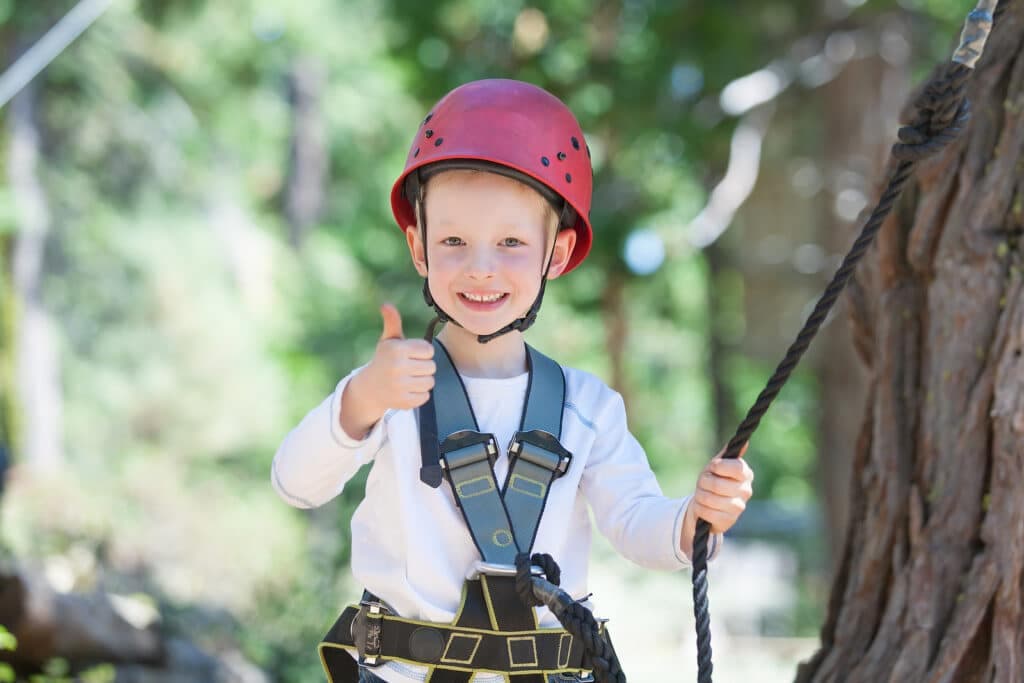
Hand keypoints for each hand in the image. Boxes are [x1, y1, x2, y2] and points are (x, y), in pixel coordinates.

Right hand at [338, 304, 435, 439]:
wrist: (370, 388)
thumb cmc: (385, 359)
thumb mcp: (388, 340)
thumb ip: (392, 322)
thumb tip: (386, 304)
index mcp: (397, 349)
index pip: (429, 350)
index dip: (422, 353)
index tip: (410, 355)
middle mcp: (397, 367)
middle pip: (432, 367)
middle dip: (423, 367)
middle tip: (409, 368)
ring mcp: (400, 386)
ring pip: (430, 382)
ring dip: (423, 381)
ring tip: (409, 379)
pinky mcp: (403, 401)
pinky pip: (425, 396)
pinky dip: (419, 394)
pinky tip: (407, 390)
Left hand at [685, 443, 753, 534]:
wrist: (709, 504)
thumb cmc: (714, 479)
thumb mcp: (717, 465)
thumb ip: (727, 455)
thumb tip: (745, 441)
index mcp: (746, 474)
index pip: (736, 468)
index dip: (719, 467)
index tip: (712, 468)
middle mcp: (746, 491)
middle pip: (717, 484)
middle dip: (703, 482)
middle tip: (703, 483)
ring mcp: (739, 507)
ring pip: (709, 499)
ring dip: (699, 495)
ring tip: (702, 494)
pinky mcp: (729, 521)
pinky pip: (706, 512)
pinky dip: (699, 508)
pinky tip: (702, 506)